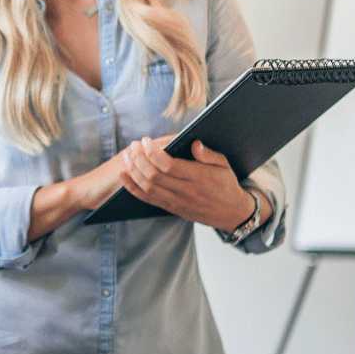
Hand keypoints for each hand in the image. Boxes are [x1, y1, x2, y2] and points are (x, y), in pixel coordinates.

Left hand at [116, 138, 257, 230]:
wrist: (231, 212)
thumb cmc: (226, 184)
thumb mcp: (224, 165)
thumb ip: (208, 154)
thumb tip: (194, 143)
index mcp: (199, 178)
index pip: (168, 165)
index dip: (153, 152)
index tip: (145, 140)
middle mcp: (186, 191)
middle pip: (154, 176)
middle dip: (139, 158)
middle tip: (133, 145)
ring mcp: (176, 202)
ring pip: (148, 187)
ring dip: (133, 170)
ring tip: (127, 155)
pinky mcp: (171, 208)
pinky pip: (147, 199)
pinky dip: (132, 187)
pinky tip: (124, 175)